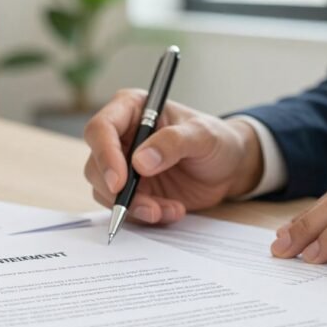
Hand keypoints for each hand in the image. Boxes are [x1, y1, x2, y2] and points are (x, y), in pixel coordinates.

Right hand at [83, 89, 264, 223]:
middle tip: (148, 207)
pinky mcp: (131, 190)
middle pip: (96, 165)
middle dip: (118, 191)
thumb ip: (173, 143)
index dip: (105, 155)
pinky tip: (172, 210)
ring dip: (135, 207)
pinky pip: (125, 208)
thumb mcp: (203, 136)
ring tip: (169, 209)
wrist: (229, 168)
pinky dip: (146, 215)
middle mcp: (120, 137)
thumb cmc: (216, 140)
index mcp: (131, 110)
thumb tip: (140, 161)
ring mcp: (123, 166)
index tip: (119, 181)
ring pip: (106, 191)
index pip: (101, 129)